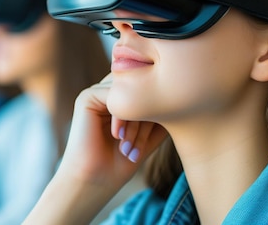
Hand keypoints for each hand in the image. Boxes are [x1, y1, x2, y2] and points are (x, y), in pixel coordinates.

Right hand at [23, 73, 168, 224]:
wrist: (95, 179)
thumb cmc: (122, 161)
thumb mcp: (151, 134)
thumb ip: (163, 114)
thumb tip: (181, 96)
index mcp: (125, 97)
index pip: (151, 89)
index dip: (159, 111)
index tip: (154, 140)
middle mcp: (111, 91)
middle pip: (142, 88)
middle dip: (147, 115)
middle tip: (138, 147)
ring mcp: (98, 92)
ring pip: (130, 91)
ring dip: (135, 119)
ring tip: (128, 146)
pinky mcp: (86, 97)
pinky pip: (113, 96)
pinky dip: (121, 117)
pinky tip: (118, 137)